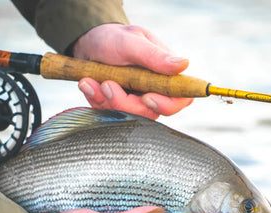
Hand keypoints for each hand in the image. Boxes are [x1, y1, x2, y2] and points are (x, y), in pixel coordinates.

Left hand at [73, 24, 193, 119]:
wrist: (89, 43)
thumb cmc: (114, 38)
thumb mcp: (131, 42)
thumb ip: (155, 55)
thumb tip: (184, 64)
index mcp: (166, 75)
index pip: (181, 99)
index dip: (167, 105)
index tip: (146, 97)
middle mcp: (155, 91)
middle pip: (150, 113)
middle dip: (125, 103)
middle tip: (107, 84)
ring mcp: (136, 101)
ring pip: (127, 116)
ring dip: (106, 100)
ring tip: (91, 80)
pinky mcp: (118, 107)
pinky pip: (109, 113)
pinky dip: (95, 100)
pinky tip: (87, 83)